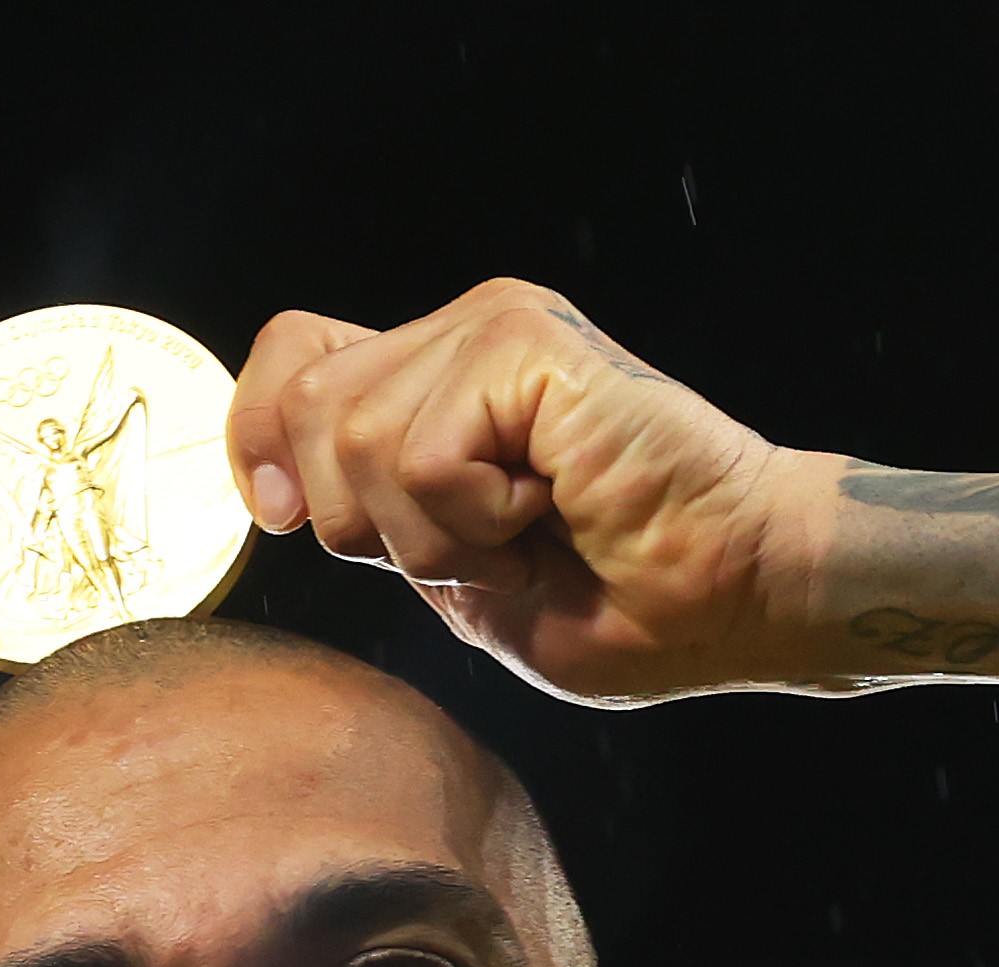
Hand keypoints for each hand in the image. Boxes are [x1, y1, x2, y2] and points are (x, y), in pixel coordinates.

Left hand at [227, 280, 834, 704]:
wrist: (739, 595)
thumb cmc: (628, 603)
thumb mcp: (458, 579)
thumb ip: (375, 523)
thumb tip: (280, 496)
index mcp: (436, 383)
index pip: (290, 362)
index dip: (259, 441)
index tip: (292, 519)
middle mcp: (456, 338)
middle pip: (303, 412)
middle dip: (367, 525)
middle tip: (483, 546)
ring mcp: (490, 330)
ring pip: (355, 442)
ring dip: (437, 534)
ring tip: (530, 531)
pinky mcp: (522, 344)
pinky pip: (421, 456)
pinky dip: (475, 520)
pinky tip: (552, 507)